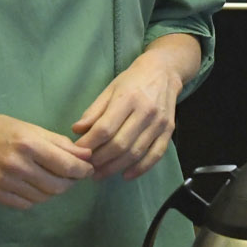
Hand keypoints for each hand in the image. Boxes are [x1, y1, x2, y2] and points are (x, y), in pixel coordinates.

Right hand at [0, 112, 94, 209]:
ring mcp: (5, 182)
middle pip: (58, 186)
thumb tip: (87, 156)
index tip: (87, 169)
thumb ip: (61, 144)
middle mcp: (17, 165)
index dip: (83, 170)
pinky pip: (27, 204)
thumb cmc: (2, 128)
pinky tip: (34, 185)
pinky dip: (36, 197)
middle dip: (70, 182)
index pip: (67, 166)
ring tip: (51, 178)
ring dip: (53, 190)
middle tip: (71, 175)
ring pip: (44, 197)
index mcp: (29, 145)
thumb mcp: (33, 129)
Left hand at [72, 50, 185, 179]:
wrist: (164, 71)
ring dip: (115, 167)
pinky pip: (155, 155)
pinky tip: (126, 175)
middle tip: (87, 168)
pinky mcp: (169, 130)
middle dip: (100, 160)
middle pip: (120, 144)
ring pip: (135, 153)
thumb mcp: (109, 89)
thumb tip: (77, 131)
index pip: (105, 128)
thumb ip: (94, 111)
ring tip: (100, 174)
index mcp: (127, 98)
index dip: (89, 144)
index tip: (77, 152)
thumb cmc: (132, 80)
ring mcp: (159, 123)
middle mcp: (145, 111)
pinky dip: (141, 169)